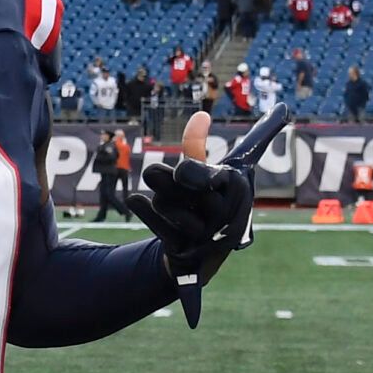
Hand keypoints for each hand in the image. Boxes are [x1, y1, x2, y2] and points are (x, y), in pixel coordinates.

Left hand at [127, 107, 282, 327]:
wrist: (201, 257)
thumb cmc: (208, 205)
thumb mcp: (209, 177)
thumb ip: (199, 147)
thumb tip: (200, 115)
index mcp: (237, 187)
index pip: (213, 170)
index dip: (195, 161)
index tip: (189, 149)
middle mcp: (226, 212)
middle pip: (183, 178)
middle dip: (167, 178)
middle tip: (159, 175)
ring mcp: (206, 235)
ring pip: (166, 201)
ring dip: (161, 198)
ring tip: (171, 206)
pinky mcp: (185, 251)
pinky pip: (155, 221)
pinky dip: (142, 207)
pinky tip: (134, 200)